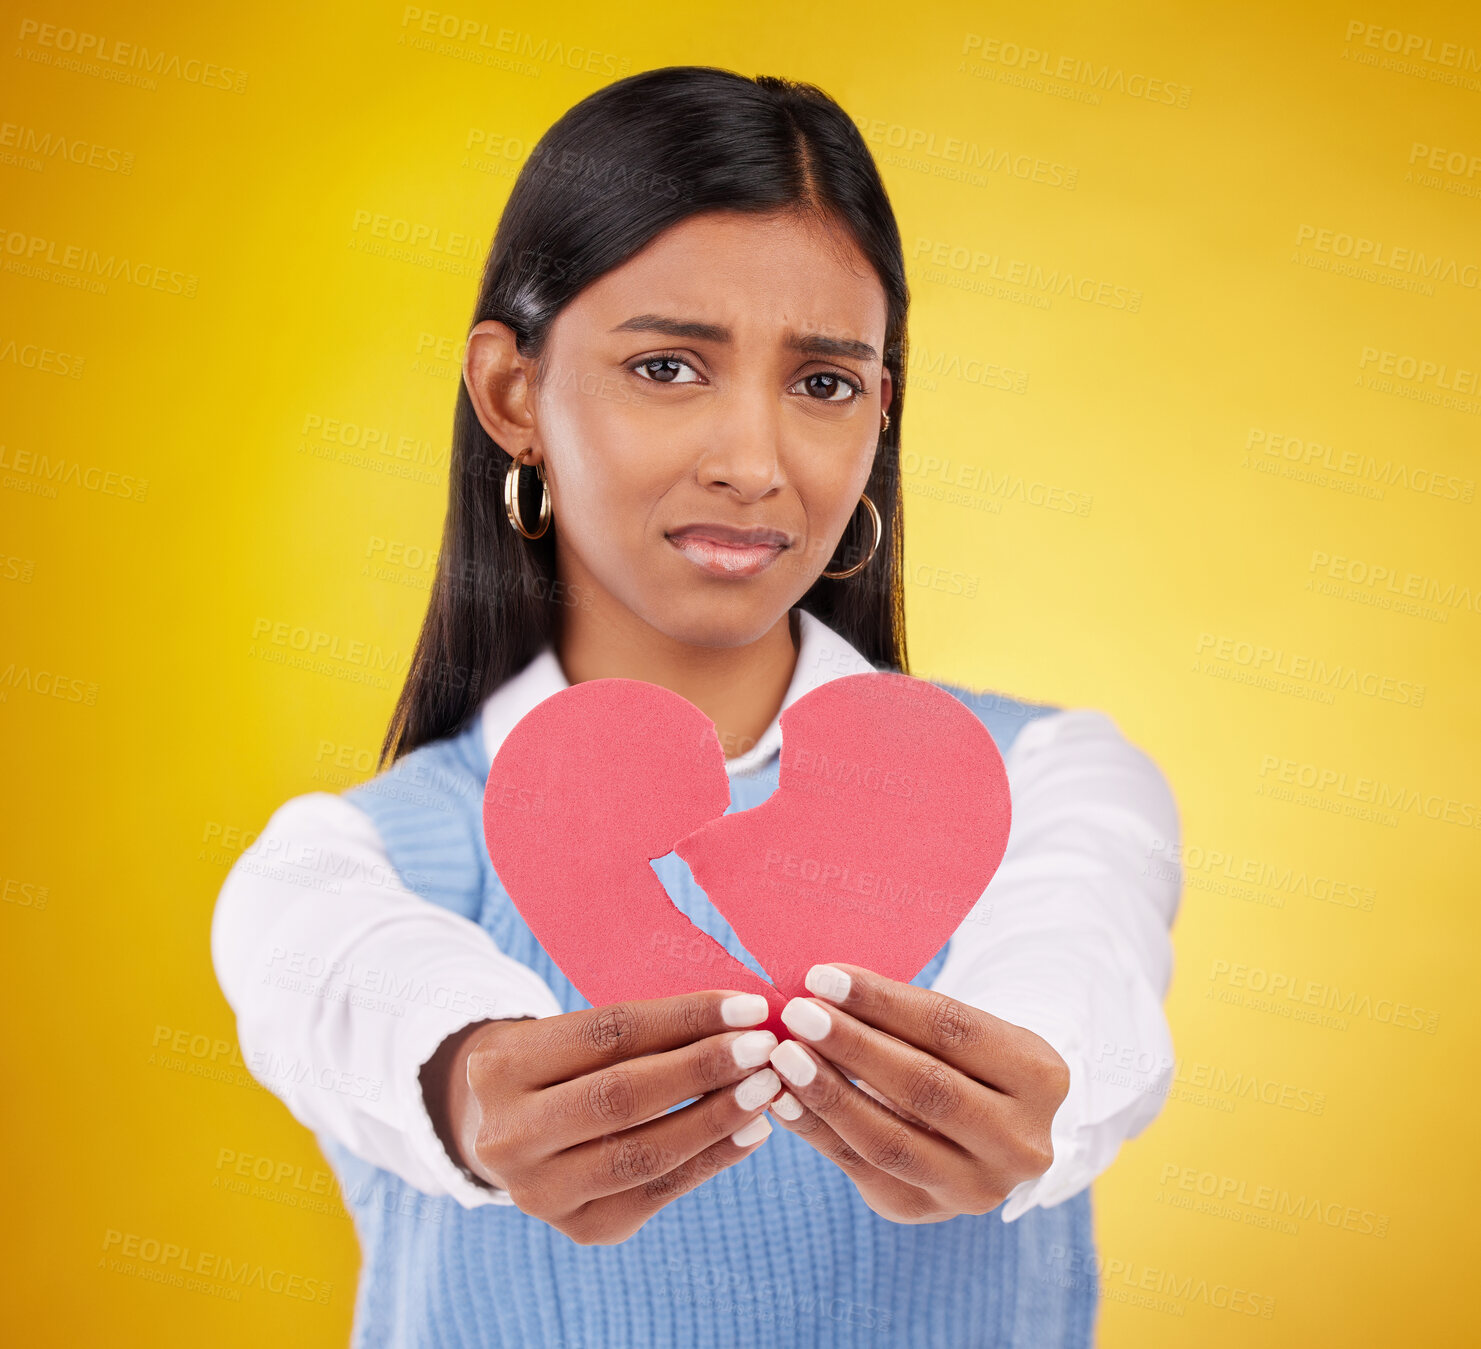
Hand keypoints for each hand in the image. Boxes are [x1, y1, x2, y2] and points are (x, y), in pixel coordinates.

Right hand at [422, 991, 784, 1244]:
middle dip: (703, 1069)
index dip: (685, 1017)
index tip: (749, 1007)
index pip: (609, 1033)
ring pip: (644, 1153)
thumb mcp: (576, 1036)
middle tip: (764, 1049)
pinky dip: (713, 1159)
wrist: (512, 1133)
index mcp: (500, 1066)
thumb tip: (741, 1017)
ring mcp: (540, 1193)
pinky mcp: (581, 1230)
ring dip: (717, 1117)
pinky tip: (753, 1131)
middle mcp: (508, 1135)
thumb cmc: (563, 1066)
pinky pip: (659, 1192)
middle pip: (621, 1096)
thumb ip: (645, 1030)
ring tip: (767, 1088)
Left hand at [760, 963, 1069, 1223]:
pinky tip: (784, 1100)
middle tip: (798, 1014)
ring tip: (784, 1056)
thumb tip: (820, 988)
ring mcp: (977, 1188)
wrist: (983, 1123)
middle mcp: (1021, 1142)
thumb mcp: (956, 1029)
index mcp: (1040, 1076)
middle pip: (925, 1088)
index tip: (822, 978)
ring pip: (890, 1140)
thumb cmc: (960, 1054)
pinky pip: (861, 1169)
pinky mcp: (926, 1212)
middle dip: (852, 1047)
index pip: (951, 1030)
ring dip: (828, 1093)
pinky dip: (817, 1132)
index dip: (882, 1003)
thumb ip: (899, 1014)